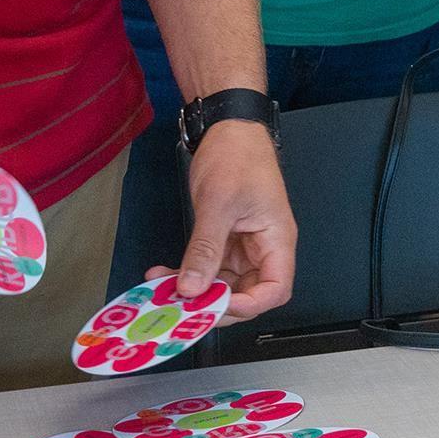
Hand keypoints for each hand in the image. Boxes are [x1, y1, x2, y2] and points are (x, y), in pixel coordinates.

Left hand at [158, 121, 294, 322]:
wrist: (227, 129)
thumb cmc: (237, 157)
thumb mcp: (219, 204)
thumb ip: (206, 249)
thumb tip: (192, 289)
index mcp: (276, 239)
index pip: (274, 289)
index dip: (249, 306)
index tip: (215, 308)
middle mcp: (263, 248)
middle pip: (248, 294)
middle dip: (214, 304)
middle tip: (182, 307)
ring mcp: (243, 247)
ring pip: (223, 285)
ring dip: (194, 292)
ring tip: (162, 291)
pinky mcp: (224, 241)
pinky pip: (208, 269)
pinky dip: (186, 276)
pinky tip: (162, 275)